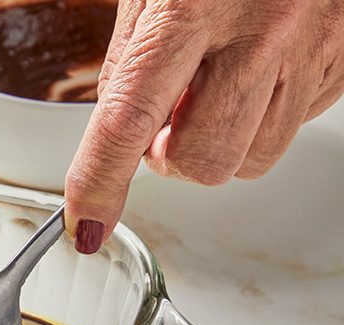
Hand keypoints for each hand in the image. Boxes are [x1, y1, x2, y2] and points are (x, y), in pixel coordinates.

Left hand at [66, 0, 343, 252]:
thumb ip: (132, 53)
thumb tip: (118, 127)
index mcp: (195, 6)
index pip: (130, 122)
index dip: (101, 183)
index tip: (86, 223)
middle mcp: (266, 30)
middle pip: (204, 161)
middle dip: (172, 156)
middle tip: (164, 116)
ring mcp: (317, 47)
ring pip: (253, 157)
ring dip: (220, 140)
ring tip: (215, 85)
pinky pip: (295, 127)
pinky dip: (264, 115)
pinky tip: (257, 70)